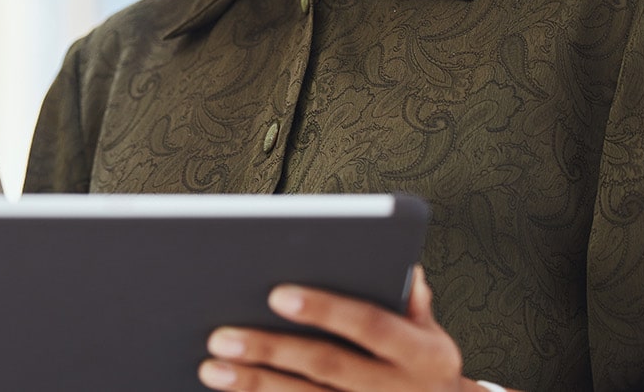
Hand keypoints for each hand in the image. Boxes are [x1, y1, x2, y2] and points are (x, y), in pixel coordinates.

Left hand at [197, 266, 478, 391]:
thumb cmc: (424, 368)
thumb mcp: (431, 335)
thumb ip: (411, 301)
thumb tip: (400, 264)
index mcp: (421, 354)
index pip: (370, 324)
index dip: (325, 309)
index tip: (276, 293)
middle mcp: (396, 389)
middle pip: (327, 365)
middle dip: (272, 349)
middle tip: (221, 335)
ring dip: (256, 386)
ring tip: (212, 368)